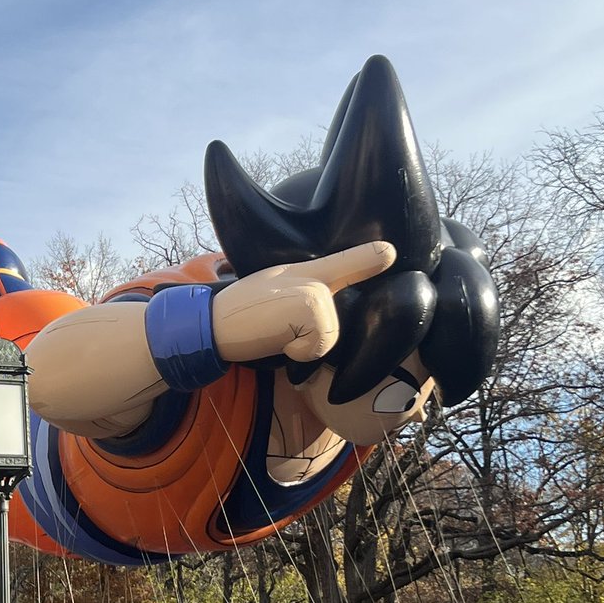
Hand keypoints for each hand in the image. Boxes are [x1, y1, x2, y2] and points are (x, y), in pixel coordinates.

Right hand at [212, 242, 395, 362]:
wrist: (214, 321)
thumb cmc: (244, 311)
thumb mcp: (279, 296)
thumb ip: (306, 297)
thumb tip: (328, 304)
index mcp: (309, 272)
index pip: (345, 263)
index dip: (368, 258)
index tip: (389, 252)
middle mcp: (315, 275)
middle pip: (336, 325)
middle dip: (311, 338)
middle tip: (278, 322)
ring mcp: (315, 288)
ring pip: (331, 337)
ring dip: (304, 345)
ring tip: (277, 328)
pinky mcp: (311, 305)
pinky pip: (320, 345)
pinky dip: (298, 351)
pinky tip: (276, 334)